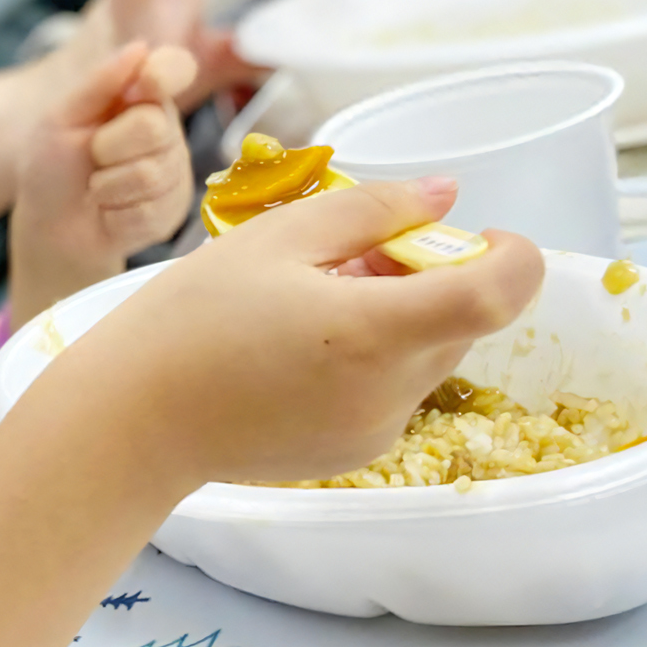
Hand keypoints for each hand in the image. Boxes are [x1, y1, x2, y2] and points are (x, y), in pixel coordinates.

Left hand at [9, 42, 195, 327]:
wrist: (50, 231)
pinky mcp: (172, 211)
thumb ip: (99, 83)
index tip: (145, 83)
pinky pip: (149, 210)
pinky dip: (114, 215)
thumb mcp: (60, 118)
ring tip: (96, 189)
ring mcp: (173, 171)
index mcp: (140, 96)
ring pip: (151, 173)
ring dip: (107, 186)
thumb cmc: (52, 169)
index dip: (166, 72)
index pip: (175, 68)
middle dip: (107, 147)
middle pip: (153, 126)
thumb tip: (140, 46)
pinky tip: (108, 214)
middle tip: (91, 158)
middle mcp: (164, 129)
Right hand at [75, 178, 543, 484]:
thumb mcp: (275, 237)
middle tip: (354, 250)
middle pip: (462, 321)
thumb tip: (443, 194)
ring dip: (402, 314)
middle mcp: (390, 393)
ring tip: (317, 294)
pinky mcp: (355, 451)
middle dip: (432, 275)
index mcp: (374, 332)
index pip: (498, 294)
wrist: (133, 420)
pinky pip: (395, 389)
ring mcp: (376, 431)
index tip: (483, 231)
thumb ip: (371, 209)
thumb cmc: (189, 319)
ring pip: (429, 354)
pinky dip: (375, 354)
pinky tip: (304, 341)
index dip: (513, 254)